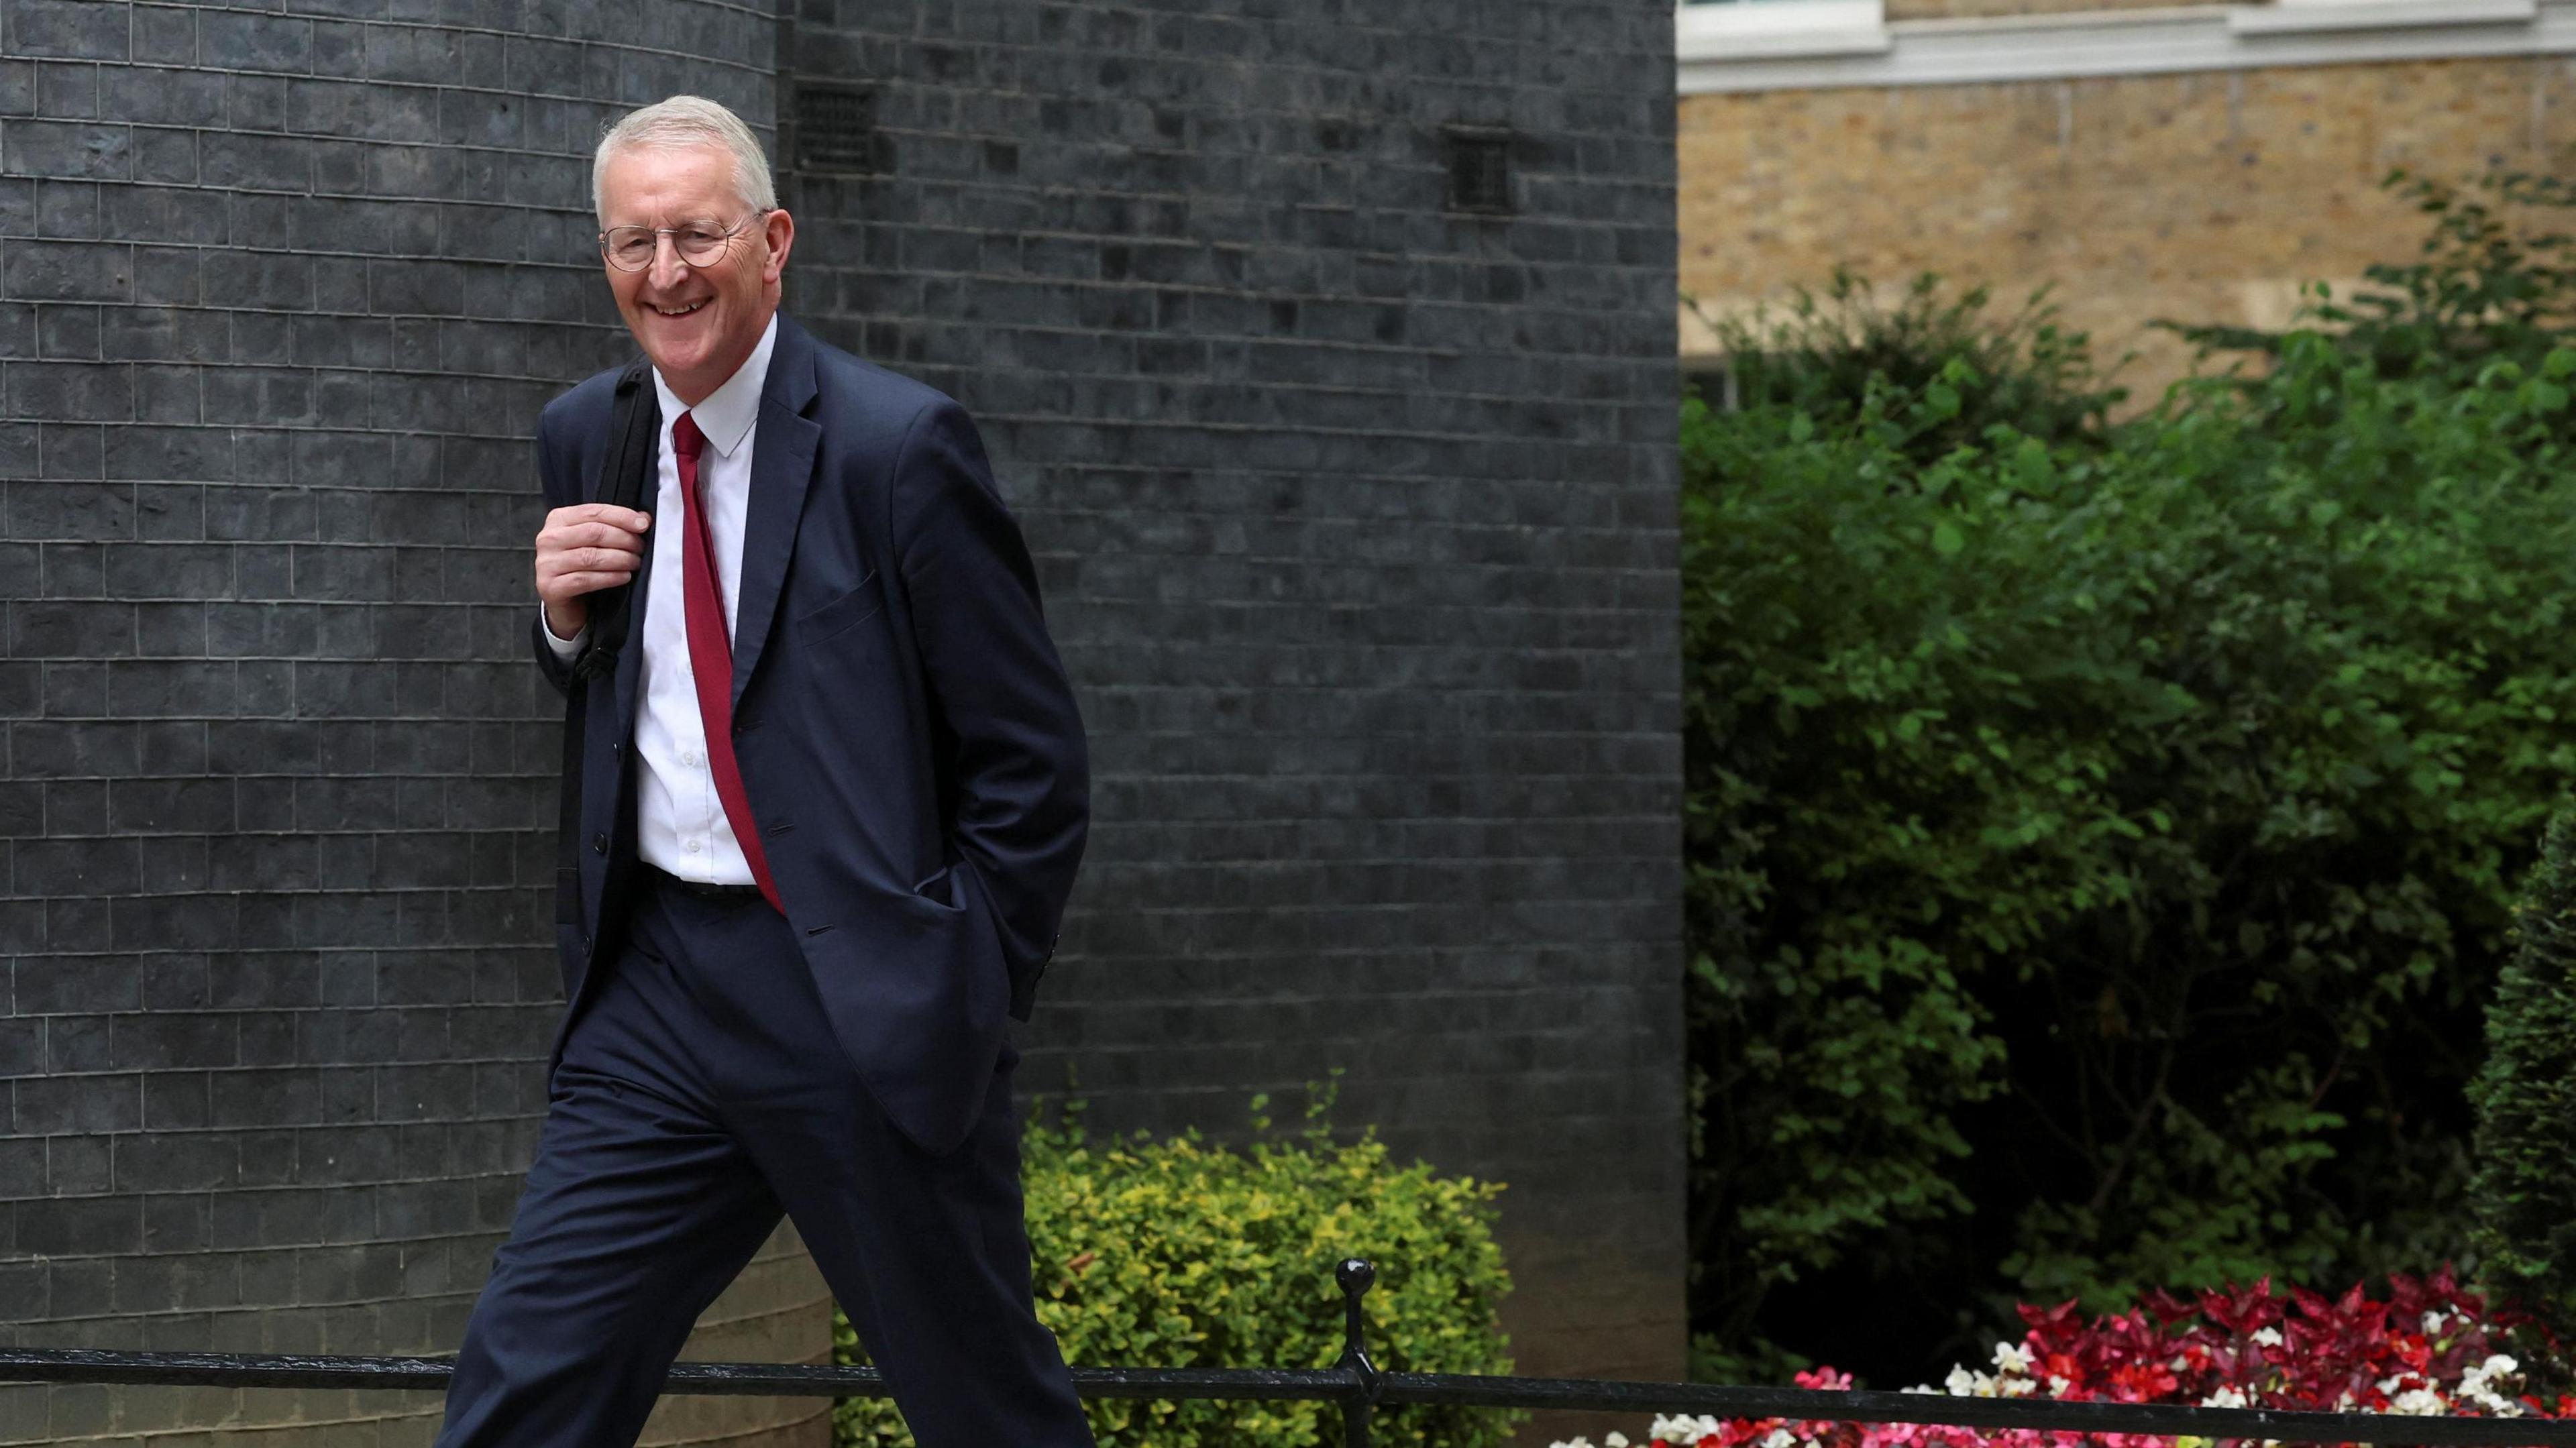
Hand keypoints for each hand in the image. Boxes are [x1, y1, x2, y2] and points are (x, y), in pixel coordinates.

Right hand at [535, 504, 649, 636]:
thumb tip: (644, 518)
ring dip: (620, 559)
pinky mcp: (551, 587)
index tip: (643, 525)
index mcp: (558, 520)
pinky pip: (585, 579)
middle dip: (624, 539)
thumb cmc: (582, 567)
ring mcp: (546, 563)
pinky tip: (624, 577)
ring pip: (591, 556)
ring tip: (635, 562)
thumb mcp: (596, 542)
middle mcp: (548, 539)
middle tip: (640, 548)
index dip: (622, 516)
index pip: (593, 512)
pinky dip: (610, 577)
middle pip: (594, 532)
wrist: (566, 604)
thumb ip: (615, 526)